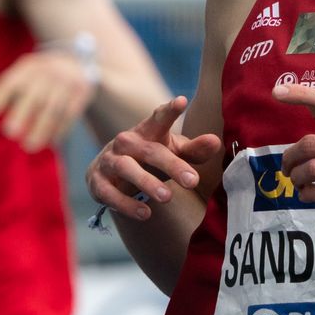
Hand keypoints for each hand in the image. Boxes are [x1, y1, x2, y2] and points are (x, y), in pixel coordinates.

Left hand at [0, 49, 96, 152]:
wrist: (78, 61)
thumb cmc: (40, 76)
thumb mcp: (23, 74)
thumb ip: (2, 91)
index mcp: (29, 67)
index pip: (11, 81)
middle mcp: (48, 73)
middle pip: (35, 95)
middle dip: (22, 114)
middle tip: (10, 133)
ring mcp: (67, 83)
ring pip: (54, 109)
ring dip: (42, 129)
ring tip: (29, 146)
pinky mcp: (81, 95)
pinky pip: (70, 115)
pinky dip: (60, 131)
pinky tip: (51, 143)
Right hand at [86, 97, 222, 220]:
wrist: (113, 174)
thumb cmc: (151, 159)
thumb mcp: (174, 152)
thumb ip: (194, 149)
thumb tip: (216, 142)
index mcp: (147, 131)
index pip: (158, 118)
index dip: (169, 110)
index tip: (181, 101)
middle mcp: (126, 142)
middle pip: (150, 151)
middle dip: (171, 165)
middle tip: (193, 181)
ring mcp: (110, 161)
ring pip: (126, 168)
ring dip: (146, 183)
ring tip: (167, 198)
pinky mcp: (98, 183)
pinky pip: (110, 193)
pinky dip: (126, 204)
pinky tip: (145, 213)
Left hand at [275, 83, 314, 215]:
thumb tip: (314, 108)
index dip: (302, 94)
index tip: (277, 92)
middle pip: (311, 143)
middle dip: (290, 156)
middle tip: (286, 166)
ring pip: (313, 170)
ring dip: (296, 178)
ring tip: (297, 183)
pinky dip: (307, 195)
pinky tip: (309, 195)